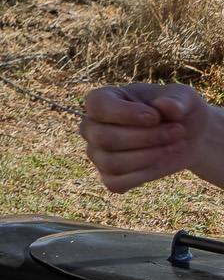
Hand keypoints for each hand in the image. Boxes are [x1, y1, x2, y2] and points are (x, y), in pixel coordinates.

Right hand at [80, 83, 215, 191]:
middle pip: (104, 138)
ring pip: (111, 162)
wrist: (188, 134)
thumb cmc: (178, 110)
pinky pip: (116, 182)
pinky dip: (143, 175)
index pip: (98, 106)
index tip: (155, 117)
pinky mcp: (108, 176)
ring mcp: (97, 153)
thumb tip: (165, 106)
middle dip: (145, 137)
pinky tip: (163, 162)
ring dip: (149, 156)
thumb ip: (176, 99)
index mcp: (101, 100)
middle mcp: (91, 127)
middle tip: (177, 130)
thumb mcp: (183, 97)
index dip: (125, 113)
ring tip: (176, 145)